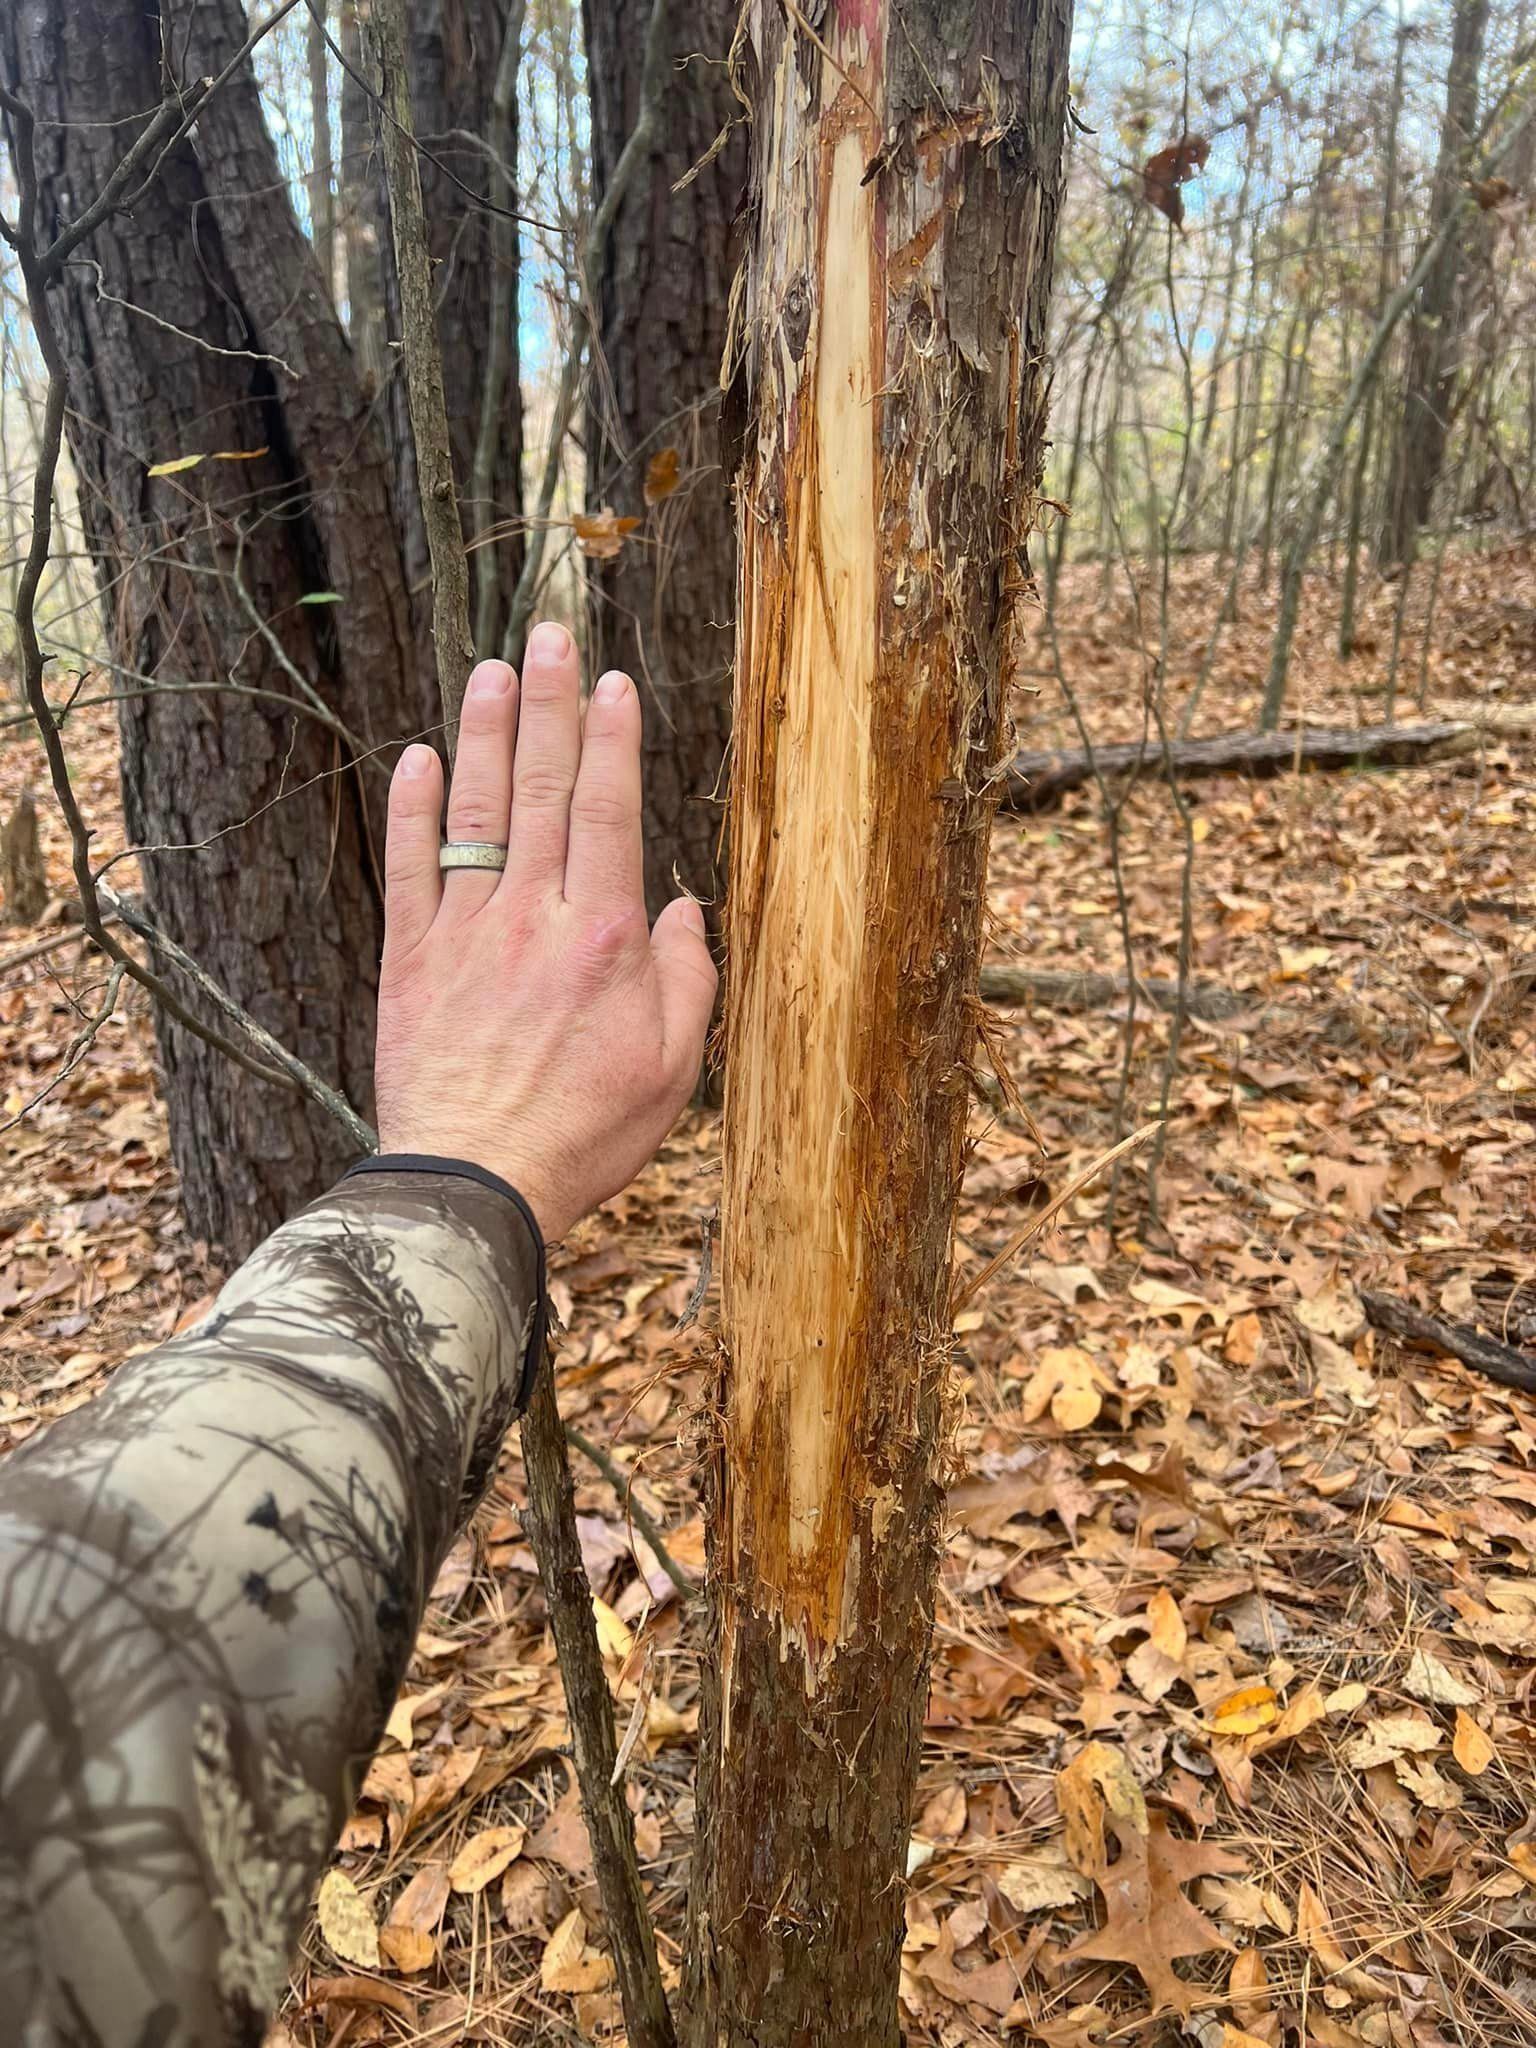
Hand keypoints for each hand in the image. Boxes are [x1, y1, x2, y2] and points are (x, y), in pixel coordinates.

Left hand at [374, 622, 717, 1242]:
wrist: (476, 1183)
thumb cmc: (586, 1133)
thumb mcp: (673, 1066)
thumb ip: (688, 978)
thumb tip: (684, 908)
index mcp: (604, 937)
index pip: (606, 810)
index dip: (610, 739)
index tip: (612, 681)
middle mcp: (533, 917)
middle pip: (539, 787)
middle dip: (547, 703)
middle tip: (547, 634)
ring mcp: (465, 933)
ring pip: (473, 811)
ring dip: (481, 733)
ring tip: (488, 671)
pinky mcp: (410, 963)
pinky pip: (409, 869)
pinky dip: (411, 810)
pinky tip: (416, 759)